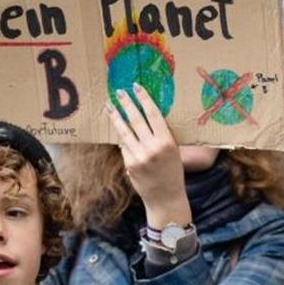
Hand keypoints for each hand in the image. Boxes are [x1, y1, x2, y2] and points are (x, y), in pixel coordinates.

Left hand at [105, 83, 190, 229]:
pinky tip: (119, 130)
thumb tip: (146, 115)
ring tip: (110, 107)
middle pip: (136, 119)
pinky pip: (124, 147)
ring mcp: (139, 157)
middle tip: (119, 92)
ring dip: (116, 117)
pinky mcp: (129, 165)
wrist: (166, 197)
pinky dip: (122, 138)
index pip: (153, 114)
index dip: (144, 99)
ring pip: (124, 132)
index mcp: (167, 141)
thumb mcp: (174, 151)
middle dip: (126, 103)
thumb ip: (161, 135)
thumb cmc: (173, 172)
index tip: (136, 87)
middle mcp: (152, 148)